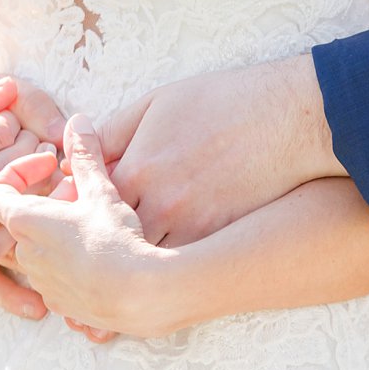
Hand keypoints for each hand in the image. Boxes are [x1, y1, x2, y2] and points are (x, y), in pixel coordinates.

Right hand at [0, 77, 47, 317]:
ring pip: (1, 203)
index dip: (12, 122)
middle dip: (27, 147)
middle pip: (4, 166)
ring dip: (27, 183)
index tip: (13, 120)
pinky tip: (15, 209)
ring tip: (33, 168)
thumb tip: (5, 85)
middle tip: (34, 139)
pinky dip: (10, 229)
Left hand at [0, 115, 189, 336]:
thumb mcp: (101, 189)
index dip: (17, 171)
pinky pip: (58, 276)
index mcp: (26, 222)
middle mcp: (25, 255)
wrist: (141, 295)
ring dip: (59, 232)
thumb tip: (77, 121)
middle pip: (19, 220)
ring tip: (95, 223)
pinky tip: (103, 254)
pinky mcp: (62, 304)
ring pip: (39, 249)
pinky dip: (71, 261)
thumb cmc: (116, 240)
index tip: (49, 166)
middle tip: (80, 194)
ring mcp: (42, 283)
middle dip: (47, 202)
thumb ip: (84, 155)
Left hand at [102, 55, 343, 246]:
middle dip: (99, 239)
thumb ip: (113, 129)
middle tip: (96, 236)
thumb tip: (82, 145)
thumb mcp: (157, 102)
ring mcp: (192, 229)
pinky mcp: (221, 240)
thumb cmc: (222, 101)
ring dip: (130, 260)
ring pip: (144, 262)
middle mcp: (161, 206)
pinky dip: (165, 268)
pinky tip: (158, 263)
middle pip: (111, 239)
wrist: (288, 118)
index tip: (83, 202)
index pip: (88, 202)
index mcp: (139, 169)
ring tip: (121, 257)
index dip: (80, 205)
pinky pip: (181, 268)